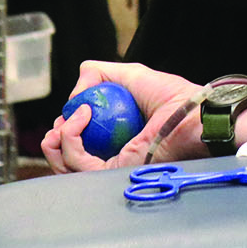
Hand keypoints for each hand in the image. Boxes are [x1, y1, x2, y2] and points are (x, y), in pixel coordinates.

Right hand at [42, 61, 203, 172]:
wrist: (192, 114)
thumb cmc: (174, 96)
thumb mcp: (133, 75)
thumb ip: (101, 73)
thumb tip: (77, 91)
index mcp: (116, 139)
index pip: (80, 143)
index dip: (65, 129)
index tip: (66, 114)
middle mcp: (112, 156)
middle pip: (67, 159)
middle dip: (54, 139)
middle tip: (61, 121)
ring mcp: (111, 167)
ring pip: (66, 164)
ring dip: (57, 138)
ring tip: (72, 116)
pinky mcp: (111, 173)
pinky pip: (77, 162)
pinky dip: (70, 138)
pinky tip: (80, 118)